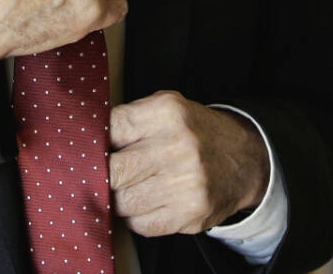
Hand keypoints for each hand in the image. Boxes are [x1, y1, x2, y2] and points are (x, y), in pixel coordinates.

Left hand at [109, 91, 269, 236]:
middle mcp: (178, 146)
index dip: (97, 142)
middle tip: (108, 172)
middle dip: (104, 174)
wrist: (244, 159)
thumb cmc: (195, 132)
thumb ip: (131, 118)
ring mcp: (186, 182)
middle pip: (113, 170)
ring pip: (123, 201)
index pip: (110, 128)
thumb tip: (88, 140)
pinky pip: (141, 224)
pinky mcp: (190, 213)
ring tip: (131, 187)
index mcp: (168, 112)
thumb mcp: (169, 107)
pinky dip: (137, 217)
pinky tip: (148, 203)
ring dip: (120, 198)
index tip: (94, 148)